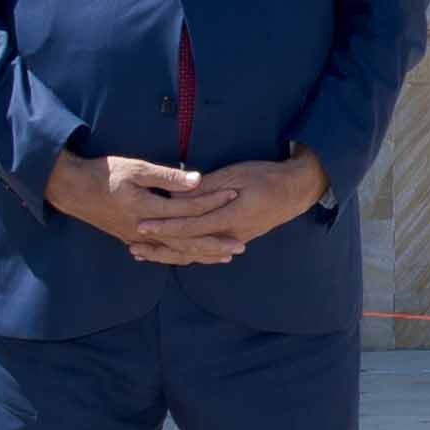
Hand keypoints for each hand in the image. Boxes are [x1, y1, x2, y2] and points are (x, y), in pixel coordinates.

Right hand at [46, 151, 233, 262]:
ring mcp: (138, 238)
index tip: (234, 195)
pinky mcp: (132, 239)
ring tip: (224, 256)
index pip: (188, 207)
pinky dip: (181, 256)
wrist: (72, 190)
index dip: (213, 201)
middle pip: (187, 240)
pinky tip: (193, 258)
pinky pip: (163, 253)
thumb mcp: (134, 168)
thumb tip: (197, 180)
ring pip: (176, 251)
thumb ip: (166, 176)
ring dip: (201, 255)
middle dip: (215, 244)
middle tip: (241, 246)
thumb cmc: (103, 174)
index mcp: (147, 209)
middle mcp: (145, 230)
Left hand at [149, 149, 326, 254]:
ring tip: (144, 254)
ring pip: (196, 254)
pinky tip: (171, 253)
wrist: (296, 190)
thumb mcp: (235, 175)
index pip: (190, 225)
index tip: (143, 226)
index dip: (165, 227)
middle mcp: (230, 234)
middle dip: (160, 246)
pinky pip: (206, 252)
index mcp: (230, 216)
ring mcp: (234, 239)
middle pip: (189, 246)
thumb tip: (178, 193)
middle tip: (134, 246)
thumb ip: (206, 187)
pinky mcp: (236, 239)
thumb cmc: (266, 176)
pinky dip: (186, 254)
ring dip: (169, 254)